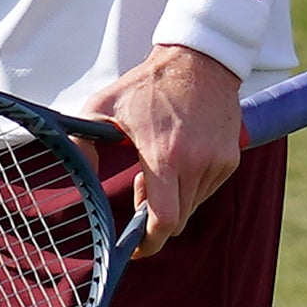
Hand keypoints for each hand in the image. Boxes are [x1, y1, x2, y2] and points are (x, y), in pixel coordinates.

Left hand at [101, 43, 245, 251]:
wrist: (199, 60)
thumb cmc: (148, 84)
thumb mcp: (103, 105)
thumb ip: (81, 142)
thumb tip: (75, 174)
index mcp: (165, 157)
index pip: (164, 220)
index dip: (149, 242)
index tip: (136, 247)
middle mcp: (197, 164)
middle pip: (178, 218)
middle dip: (156, 216)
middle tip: (142, 187)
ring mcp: (217, 162)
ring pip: (193, 204)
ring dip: (175, 198)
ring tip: (162, 164)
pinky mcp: (230, 158)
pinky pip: (208, 188)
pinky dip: (192, 184)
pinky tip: (182, 157)